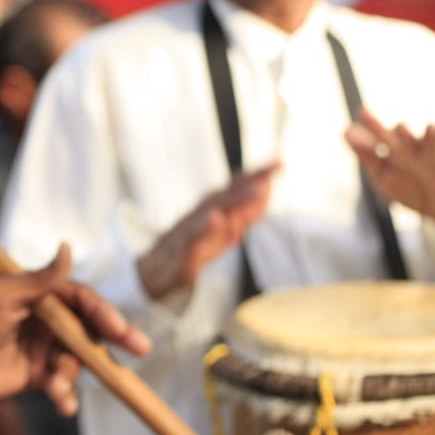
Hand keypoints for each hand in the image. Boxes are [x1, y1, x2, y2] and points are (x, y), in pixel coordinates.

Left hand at [0, 245, 149, 414]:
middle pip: (90, 328)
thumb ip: (39, 279)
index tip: (119, 327)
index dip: (104, 311)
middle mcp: (48, 319)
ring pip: (78, 360)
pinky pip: (63, 385)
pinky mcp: (38, 375)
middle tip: (138, 348)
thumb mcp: (3, 297)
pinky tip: (61, 403)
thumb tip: (68, 247)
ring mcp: (45, 347)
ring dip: (73, 374)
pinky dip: (65, 394)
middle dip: (114, 339)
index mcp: (41, 294)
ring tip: (55, 384)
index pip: (82, 298)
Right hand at [137, 163, 278, 300]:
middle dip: (250, 182)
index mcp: (211, 210)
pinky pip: (193, 238)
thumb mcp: (222, 232)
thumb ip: (243, 213)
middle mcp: (200, 215)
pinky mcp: (182, 252)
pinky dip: (205, 227)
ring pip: (212, 212)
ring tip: (258, 189)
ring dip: (235, 199)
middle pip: (227, 195)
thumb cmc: (190, 248)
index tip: (279, 162)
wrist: (155, 273)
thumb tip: (267, 191)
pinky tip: (216, 218)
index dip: (257, 176)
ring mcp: (189, 231)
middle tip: (273, 168)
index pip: (236, 191)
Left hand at [346, 107, 434, 244]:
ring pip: (433, 149)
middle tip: (398, 126)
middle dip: (403, 133)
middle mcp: (417, 154)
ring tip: (431, 127)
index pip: (384, 136)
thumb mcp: (383, 175)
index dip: (373, 126)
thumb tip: (345, 131)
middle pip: (408, 140)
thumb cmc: (409, 188)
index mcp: (399, 152)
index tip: (361, 112)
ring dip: (431, 139)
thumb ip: (367, 155)